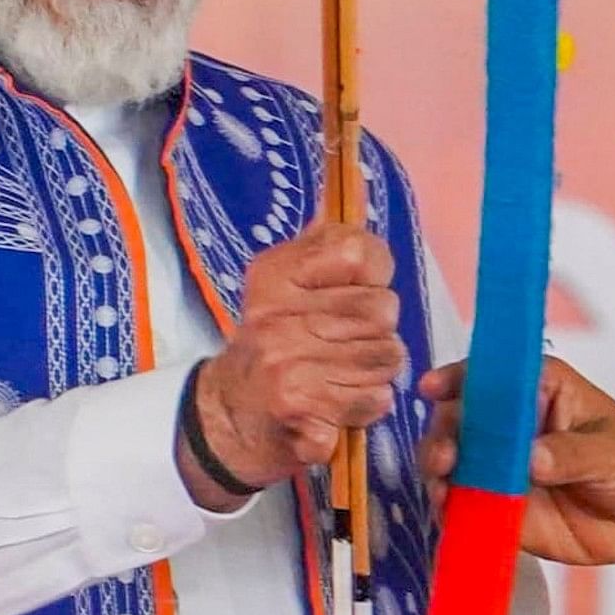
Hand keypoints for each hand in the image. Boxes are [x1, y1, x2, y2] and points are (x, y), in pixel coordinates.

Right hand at [182, 223, 406, 505]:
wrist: (226, 419)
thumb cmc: (270, 346)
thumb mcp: (282, 285)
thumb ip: (322, 247)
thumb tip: (353, 196)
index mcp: (274, 276)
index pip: (360, 252)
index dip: (373, 277)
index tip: (353, 293)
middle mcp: (276, 316)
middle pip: (383, 309)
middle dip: (376, 331)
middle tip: (343, 346)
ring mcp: (285, 365)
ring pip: (387, 356)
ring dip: (374, 371)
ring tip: (338, 376)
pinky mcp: (300, 410)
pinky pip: (375, 399)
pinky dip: (365, 407)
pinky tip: (335, 405)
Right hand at [416, 356, 614, 570]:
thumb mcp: (614, 454)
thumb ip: (573, 454)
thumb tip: (532, 459)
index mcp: (542, 390)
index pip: (493, 375)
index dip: (459, 377)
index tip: (434, 388)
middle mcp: (513, 425)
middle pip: (462, 418)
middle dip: (446, 434)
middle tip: (446, 458)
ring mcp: (502, 467)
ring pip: (455, 461)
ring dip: (440, 472)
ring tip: (444, 489)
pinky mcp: (500, 506)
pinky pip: (466, 504)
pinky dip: (451, 508)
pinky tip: (449, 513)